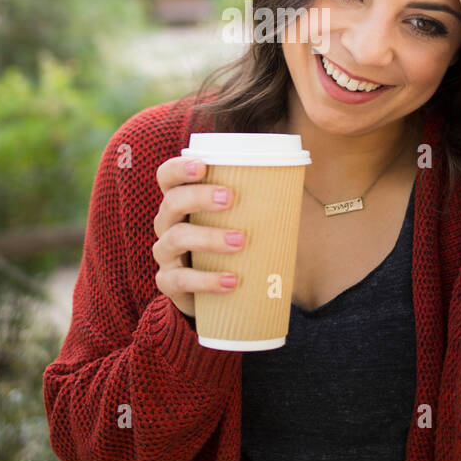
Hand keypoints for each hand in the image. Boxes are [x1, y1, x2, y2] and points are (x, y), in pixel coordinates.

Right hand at [152, 155, 245, 318]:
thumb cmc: (228, 245)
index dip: (179, 168)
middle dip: (199, 197)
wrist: (212, 294)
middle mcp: (167, 223)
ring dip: (209, 237)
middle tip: (230, 198)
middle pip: (171, 202)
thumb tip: (295, 177)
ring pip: (176, 238)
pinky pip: (180, 280)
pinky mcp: (168, 282)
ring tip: (240, 241)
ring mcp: (165, 253)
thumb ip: (253, 201)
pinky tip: (231, 281)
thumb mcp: (235, 220)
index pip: (167, 177)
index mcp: (181, 201)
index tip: (202, 166)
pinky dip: (206, 280)